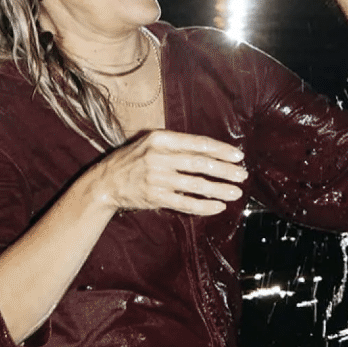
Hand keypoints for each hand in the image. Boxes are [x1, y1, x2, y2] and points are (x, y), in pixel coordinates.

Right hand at [90, 129, 248, 216]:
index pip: (197, 143)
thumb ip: (178, 146)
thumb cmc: (133, 160)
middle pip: (199, 164)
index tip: (238, 156)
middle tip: (242, 175)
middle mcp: (158, 157)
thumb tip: (212, 152)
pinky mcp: (155, 197)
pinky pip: (185, 203)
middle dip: (224, 170)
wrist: (105, 181)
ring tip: (235, 192)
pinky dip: (203, 206)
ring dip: (219, 189)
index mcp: (160, 139)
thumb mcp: (151, 143)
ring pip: (195, 185)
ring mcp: (156, 178)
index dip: (220, 150)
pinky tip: (218, 207)